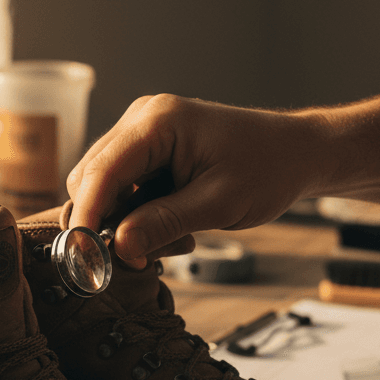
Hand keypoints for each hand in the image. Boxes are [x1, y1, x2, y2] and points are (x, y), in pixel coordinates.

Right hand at [67, 95, 331, 266]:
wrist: (296, 153)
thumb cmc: (268, 169)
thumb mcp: (218, 204)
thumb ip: (164, 224)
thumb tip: (118, 249)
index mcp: (157, 122)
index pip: (100, 174)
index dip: (86, 219)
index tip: (83, 259)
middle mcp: (141, 120)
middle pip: (91, 181)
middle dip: (108, 224)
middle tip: (146, 256)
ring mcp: (141, 133)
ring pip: (103, 189)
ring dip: (126, 224)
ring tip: (177, 239)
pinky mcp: (147, 151)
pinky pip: (122, 190)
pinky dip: (138, 217)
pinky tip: (175, 227)